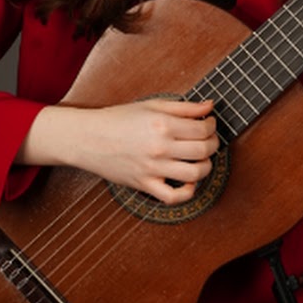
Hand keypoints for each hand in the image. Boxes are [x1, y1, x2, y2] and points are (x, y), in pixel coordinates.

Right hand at [18, 98, 218, 204]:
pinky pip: (173, 197)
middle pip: (203, 151)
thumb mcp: (152, 105)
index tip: (209, 124)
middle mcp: (160, 148)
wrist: (89, 138)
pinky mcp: (144, 185)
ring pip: (195, 174)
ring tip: (200, 159)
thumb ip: (184, 107)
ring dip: (205, 166)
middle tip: (208, 139)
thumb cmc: (119, 118)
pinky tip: (188, 181)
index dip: (212, 126)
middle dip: (213, 144)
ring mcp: (153, 169)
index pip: (203, 129)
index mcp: (163, 124)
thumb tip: (210, 105)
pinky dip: (188, 192)